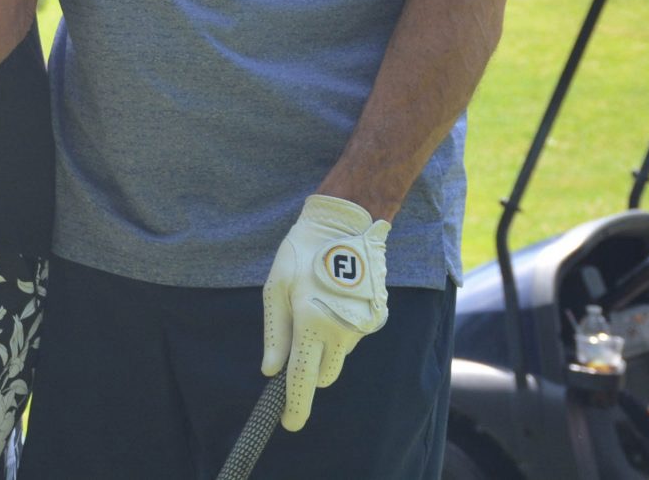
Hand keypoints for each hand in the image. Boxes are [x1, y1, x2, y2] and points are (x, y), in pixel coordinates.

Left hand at [262, 193, 389, 430]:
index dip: (296, 405)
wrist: (347, 225)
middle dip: (310, 371)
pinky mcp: (378, 318)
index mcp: (311, 323)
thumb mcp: (276, 287)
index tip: (289, 423)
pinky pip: (354, 336)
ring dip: (326, 345)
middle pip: (324, 375)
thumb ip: (275, 332)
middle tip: (297, 342)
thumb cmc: (303, 253)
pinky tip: (336, 298)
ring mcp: (364, 327)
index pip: (302, 378)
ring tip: (316, 303)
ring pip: (339, 355)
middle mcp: (342, 332)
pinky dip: (342, 328)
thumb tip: (270, 370)